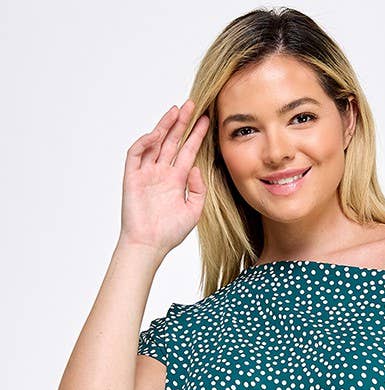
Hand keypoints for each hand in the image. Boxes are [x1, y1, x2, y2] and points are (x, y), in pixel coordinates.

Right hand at [119, 99, 209, 257]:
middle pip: (172, 141)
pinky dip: (145, 143)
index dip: (196, 135)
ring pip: (155, 143)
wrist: (149, 245)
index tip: (206, 120)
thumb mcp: (194, 211)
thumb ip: (198, 189)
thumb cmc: (170, 232)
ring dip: (164, 126)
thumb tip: (196, 169)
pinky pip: (136, 154)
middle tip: (192, 105)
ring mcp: (146, 173)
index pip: (188, 151)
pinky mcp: (132, 177)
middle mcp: (162, 173)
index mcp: (177, 180)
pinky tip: (156, 134)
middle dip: (181, 123)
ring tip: (176, 110)